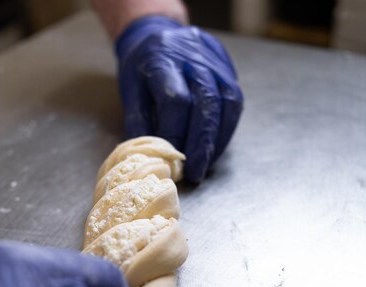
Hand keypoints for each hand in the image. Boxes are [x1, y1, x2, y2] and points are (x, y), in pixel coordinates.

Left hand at [116, 16, 243, 181]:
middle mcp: (193, 56)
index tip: (171, 159)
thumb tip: (152, 158)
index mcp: (162, 58)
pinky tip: (215, 147)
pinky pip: (235, 101)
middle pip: (206, 102)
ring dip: (218, 139)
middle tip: (195, 172)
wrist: (157, 34)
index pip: (175, 99)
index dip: (175, 133)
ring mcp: (215, 60)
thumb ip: (140, 122)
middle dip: (201, 142)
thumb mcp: (130, 92)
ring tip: (207, 163)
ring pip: (227, 102)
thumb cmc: (140, 68)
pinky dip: (226, 129)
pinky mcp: (228, 67)